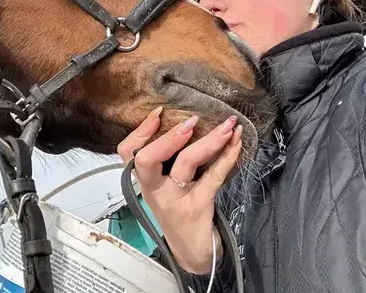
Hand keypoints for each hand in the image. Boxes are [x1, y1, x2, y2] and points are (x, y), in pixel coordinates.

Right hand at [117, 108, 242, 274]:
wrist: (192, 254)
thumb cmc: (179, 215)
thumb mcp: (163, 191)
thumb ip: (164, 165)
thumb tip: (182, 126)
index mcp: (146, 182)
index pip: (128, 153)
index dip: (140, 131)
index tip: (158, 113)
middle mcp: (155, 190)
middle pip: (148, 159)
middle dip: (169, 137)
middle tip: (192, 121)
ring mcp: (176, 199)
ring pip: (187, 162)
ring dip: (209, 140)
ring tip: (227, 126)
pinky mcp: (198, 206)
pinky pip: (214, 176)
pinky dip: (228, 157)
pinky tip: (237, 144)